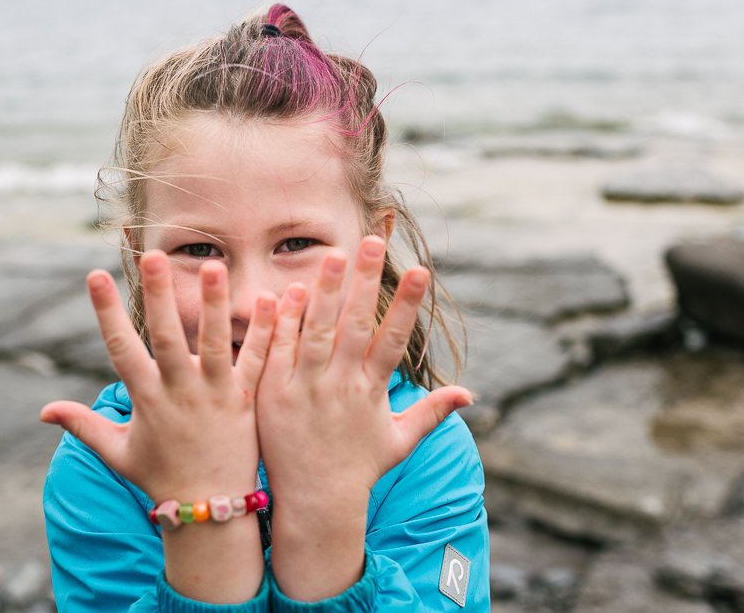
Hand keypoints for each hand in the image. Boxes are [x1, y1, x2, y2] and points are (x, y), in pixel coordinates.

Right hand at [40, 250, 275, 504]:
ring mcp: (215, 395)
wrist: (208, 509)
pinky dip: (264, 330)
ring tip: (213, 265)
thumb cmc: (160, 478)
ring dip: (213, 304)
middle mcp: (179, 392)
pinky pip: (257, 360)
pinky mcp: (246, 399)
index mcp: (146, 399)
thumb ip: (84, 425)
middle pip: (167, 337)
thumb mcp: (117, 452)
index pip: (121, 347)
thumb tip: (42, 411)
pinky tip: (271, 297)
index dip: (105, 311)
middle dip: (158, 296)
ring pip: (215, 343)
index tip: (93, 275)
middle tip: (153, 256)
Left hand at [256, 235, 472, 599]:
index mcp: (371, 392)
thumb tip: (471, 395)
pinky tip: (286, 290)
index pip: (393, 340)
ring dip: (326, 291)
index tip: (423, 271)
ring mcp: (304, 389)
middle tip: (373, 240)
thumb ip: (431, 412)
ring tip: (334, 255)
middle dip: (366, 281)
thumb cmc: (357, 469)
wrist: (312, 504)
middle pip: (355, 325)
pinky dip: (282, 322)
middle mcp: (340, 386)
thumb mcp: (399, 440)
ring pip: (315, 331)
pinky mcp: (272, 395)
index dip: (408, 305)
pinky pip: (277, 351)